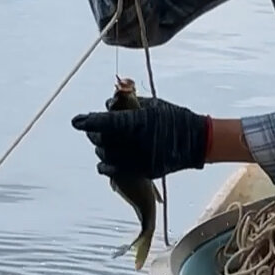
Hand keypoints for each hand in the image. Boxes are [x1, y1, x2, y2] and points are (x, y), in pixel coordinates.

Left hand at [72, 95, 208, 180]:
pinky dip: (106, 165)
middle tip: (93, 129)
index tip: (77, 121)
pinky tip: (104, 161)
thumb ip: (130, 104)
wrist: (196, 142)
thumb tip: (110, 103)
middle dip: (94, 133)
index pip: (104, 122)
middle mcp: (133, 142)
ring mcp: (137, 159)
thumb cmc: (174, 118)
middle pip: (101, 139)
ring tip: (104, 144)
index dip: (87, 121)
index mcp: (136, 122)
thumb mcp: (152, 105)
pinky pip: (114, 171)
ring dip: (101, 149)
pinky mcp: (140, 171)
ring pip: (105, 156)